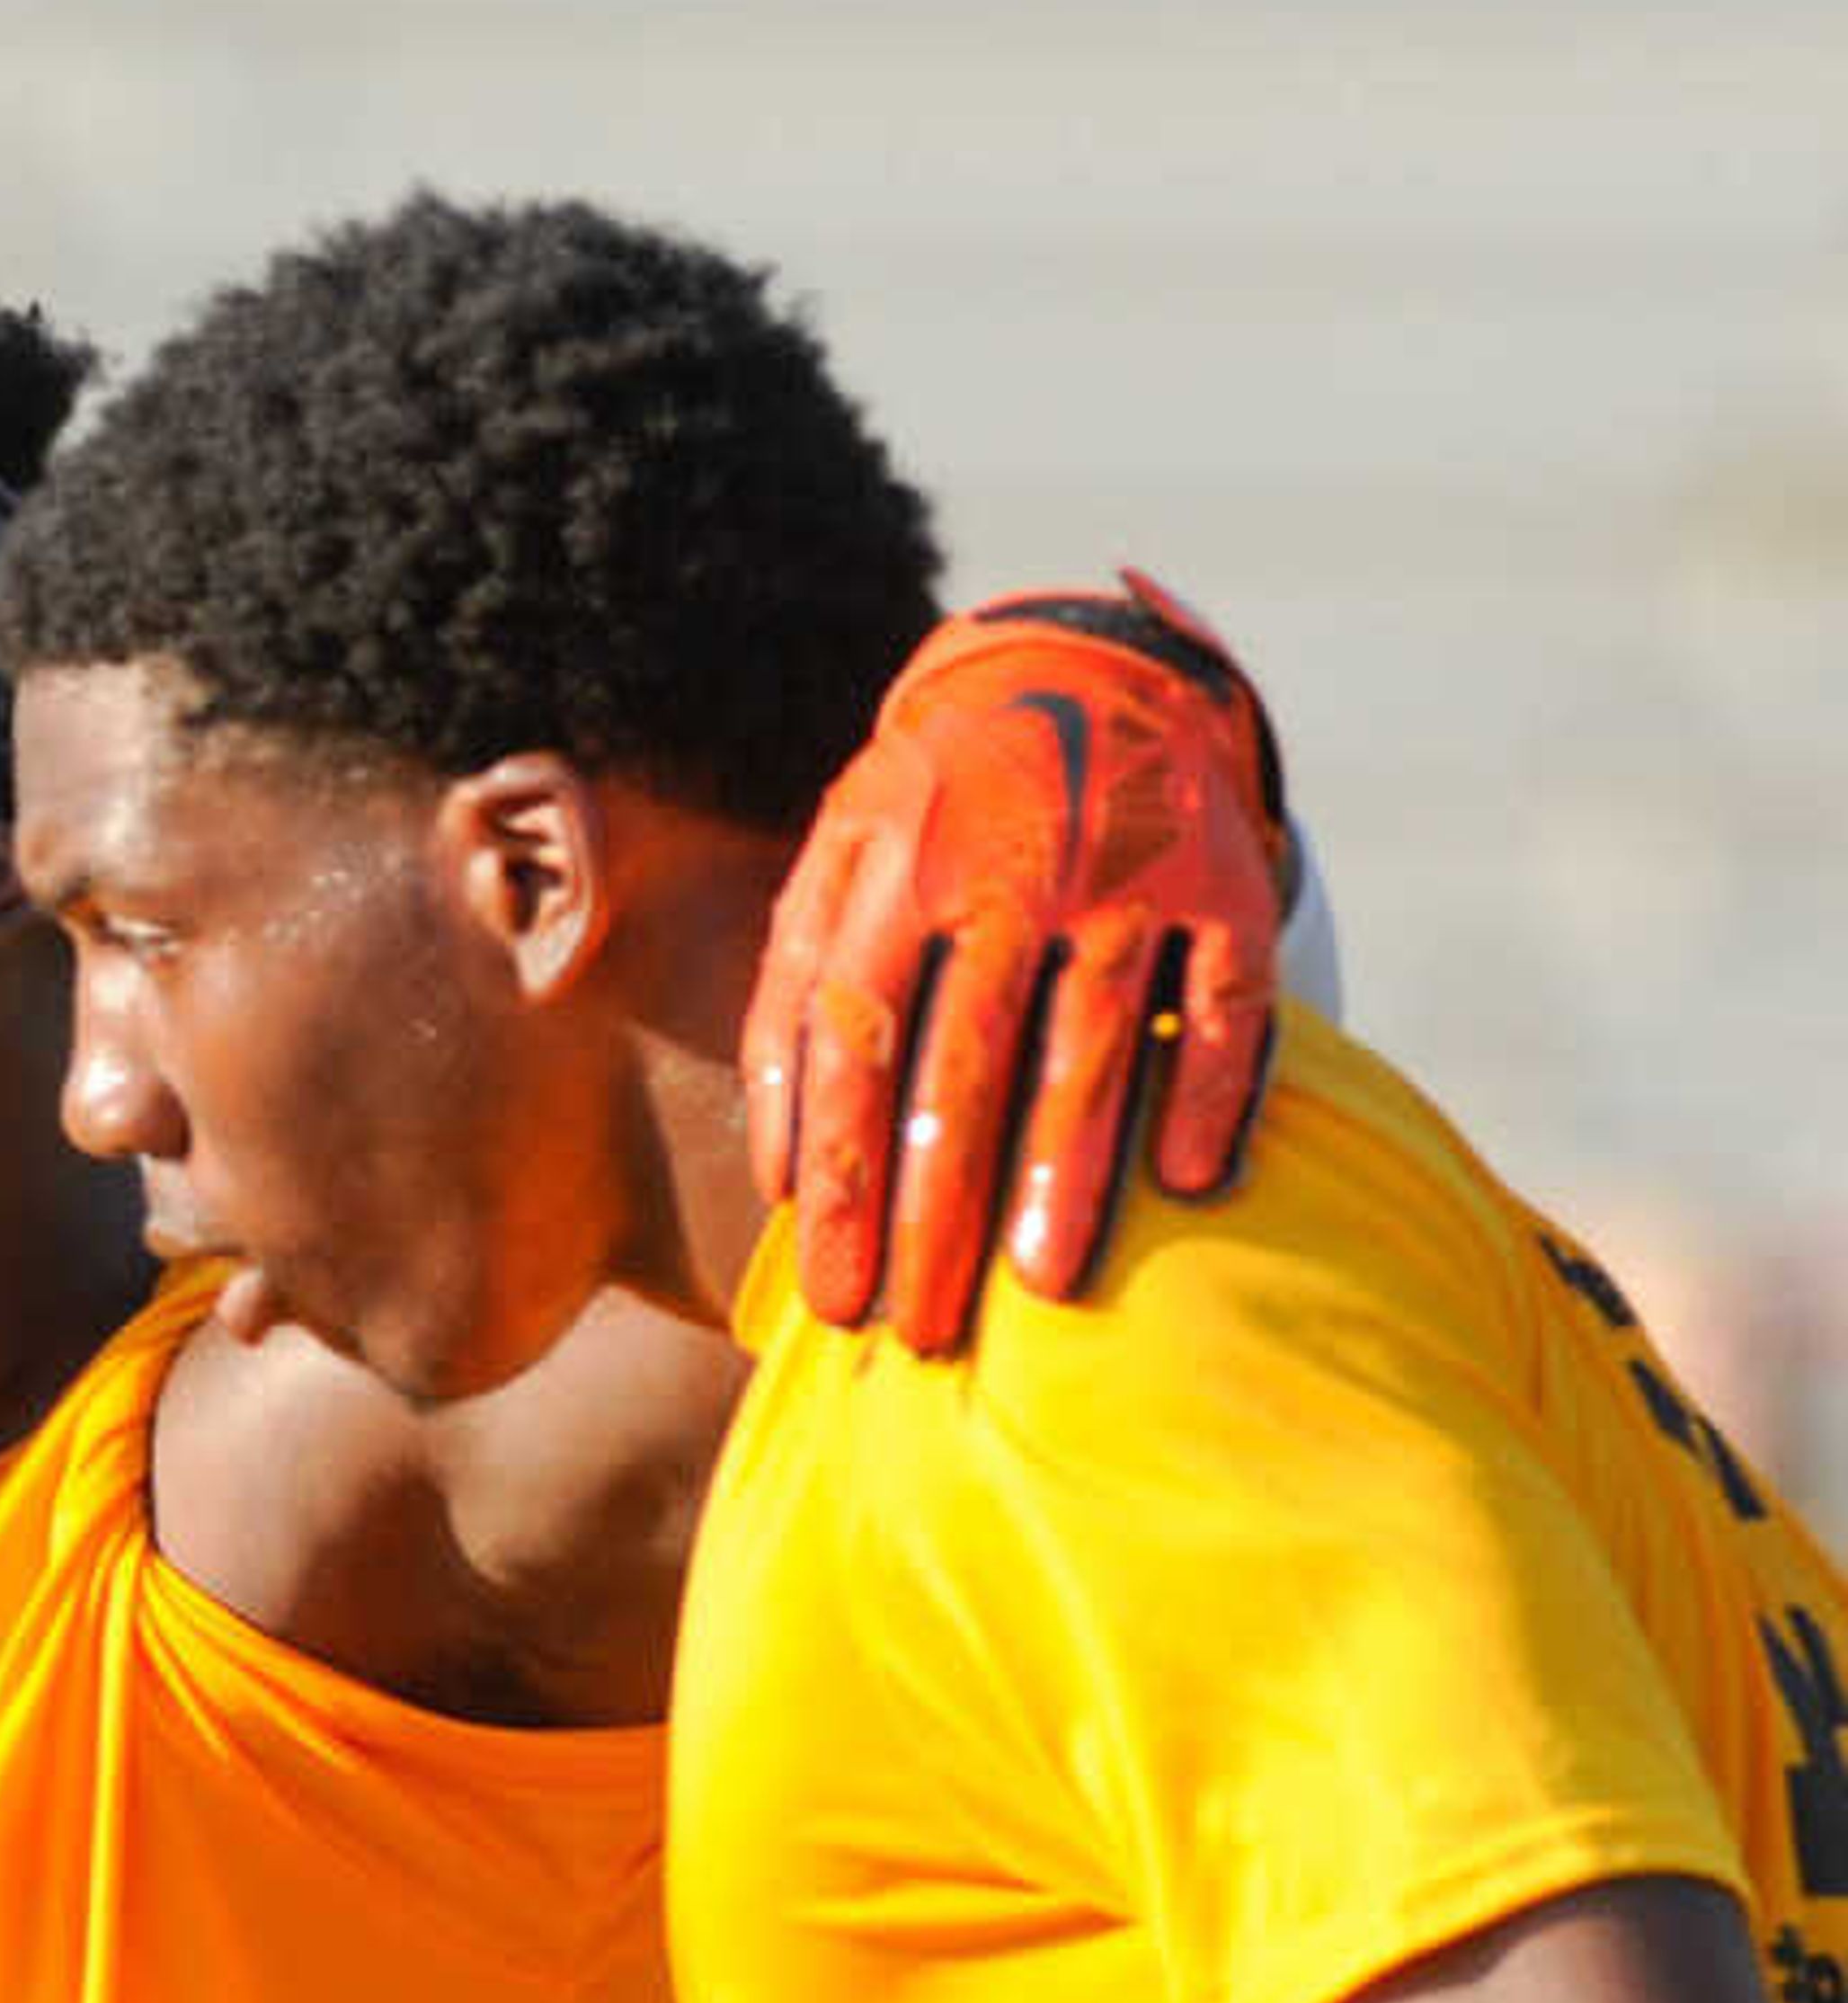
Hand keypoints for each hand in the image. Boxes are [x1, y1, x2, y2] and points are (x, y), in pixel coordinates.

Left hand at [743, 571, 1286, 1356]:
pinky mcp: (1225, 880)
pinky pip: (1222, 1001)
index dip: (840, 1182)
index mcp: (896, 872)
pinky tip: (1188, 1181)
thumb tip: (776, 1168)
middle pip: (962, 1070)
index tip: (836, 1297)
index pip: (853, 1049)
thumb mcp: (836, 862)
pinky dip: (1207, 1087)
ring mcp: (1124, 874)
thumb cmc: (935, 811)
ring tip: (1040, 1288)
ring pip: (1089, 1044)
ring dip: (1063, 1172)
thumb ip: (795, 993)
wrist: (1082, 670)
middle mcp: (1010, 870)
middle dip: (937, 1213)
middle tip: (924, 1332)